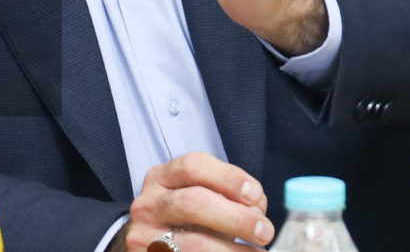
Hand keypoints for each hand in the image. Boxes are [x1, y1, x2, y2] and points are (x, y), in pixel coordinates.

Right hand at [114, 151, 272, 250]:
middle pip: (193, 202)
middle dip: (235, 217)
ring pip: (193, 242)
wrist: (154, 246)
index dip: (229, 178)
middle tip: (264, 231)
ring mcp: (145, 236)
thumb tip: (256, 210)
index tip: (256, 195)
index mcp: (163, 177)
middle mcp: (149, 203)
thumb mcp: (202, 198)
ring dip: (231, 249)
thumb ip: (228, 196)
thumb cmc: (185, 220)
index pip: (194, 165)